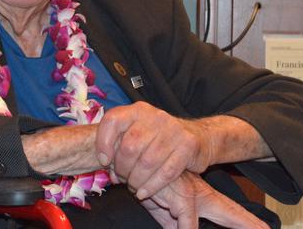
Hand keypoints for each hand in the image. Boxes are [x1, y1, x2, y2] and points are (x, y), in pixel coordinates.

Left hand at [95, 102, 211, 199]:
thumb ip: (121, 142)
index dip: (103, 142)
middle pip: (130, 146)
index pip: (113, 120)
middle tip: (122, 179)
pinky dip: (152, 186)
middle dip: (122, 168)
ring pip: (147, 162)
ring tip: (133, 187)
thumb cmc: (159, 138)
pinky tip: (144, 193)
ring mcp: (173, 130)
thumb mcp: (139, 131)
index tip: (104, 161)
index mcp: (138, 110)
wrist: (198, 136)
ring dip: (136, 180)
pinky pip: (166, 172)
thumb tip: (105, 165)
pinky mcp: (188, 145)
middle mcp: (155, 116)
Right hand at [139, 172, 267, 228]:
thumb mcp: (162, 206)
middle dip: (250, 223)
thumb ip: (175, 222)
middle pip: (232, 212)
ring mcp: (195, 195)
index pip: (229, 212)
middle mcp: (202, 195)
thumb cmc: (148, 184)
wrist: (133, 164)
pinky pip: (188, 226)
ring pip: (218, 218)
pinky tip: (179, 214)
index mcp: (200, 198)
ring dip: (237, 221)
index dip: (247, 222)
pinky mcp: (184, 198)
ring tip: (257, 228)